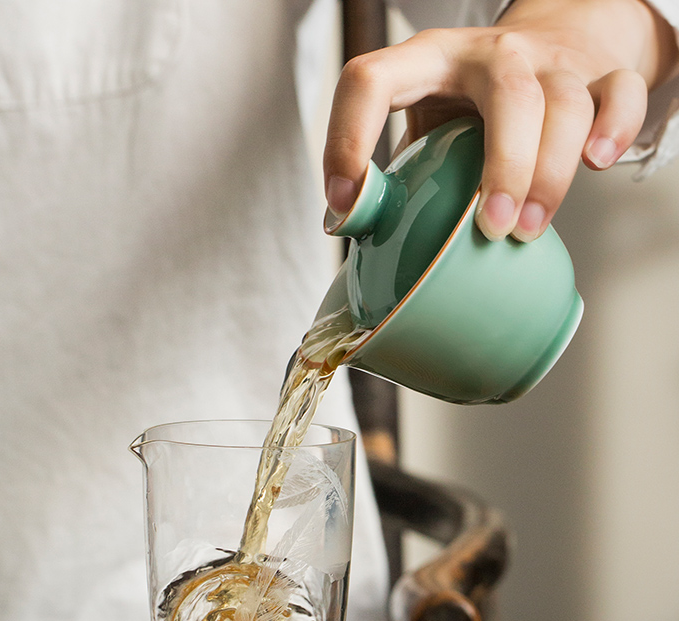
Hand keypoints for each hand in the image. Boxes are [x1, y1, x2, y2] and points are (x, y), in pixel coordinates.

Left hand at [323, 0, 678, 241]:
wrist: (554, 46)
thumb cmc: (472, 105)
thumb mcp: (425, 125)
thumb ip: (398, 169)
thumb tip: (352, 226)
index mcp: (428, 62)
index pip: (371, 79)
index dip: (347, 136)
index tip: (345, 202)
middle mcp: (490, 54)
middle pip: (505, 95)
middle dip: (501, 167)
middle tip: (490, 229)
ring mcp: (548, 63)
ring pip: (562, 104)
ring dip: (549, 173)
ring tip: (526, 230)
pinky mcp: (598, 77)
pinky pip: (618, 94)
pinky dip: (614, 128)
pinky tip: (598, 163)